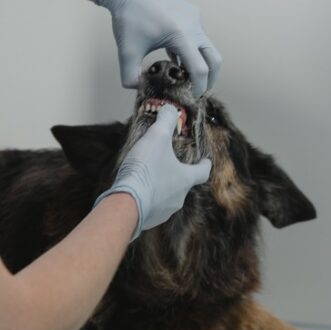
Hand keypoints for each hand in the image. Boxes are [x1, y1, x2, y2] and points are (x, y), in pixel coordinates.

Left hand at [93, 0, 221, 97]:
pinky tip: (176, 58)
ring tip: (183, 76)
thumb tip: (140, 89)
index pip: (199, 69)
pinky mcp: (191, 13)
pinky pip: (198, 36)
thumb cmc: (128, 17)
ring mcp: (194, 17)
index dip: (199, 87)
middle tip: (200, 91)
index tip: (193, 98)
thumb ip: (131, 76)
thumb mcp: (126, 51)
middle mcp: (193, 25)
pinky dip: (192, 50)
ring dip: (199, 62)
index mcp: (180, 35)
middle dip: (210, 78)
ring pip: (205, 47)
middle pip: (214, 58)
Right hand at [94, 105, 211, 239]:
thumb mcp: (157, 138)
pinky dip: (148, 198)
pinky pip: (152, 207)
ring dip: (161, 187)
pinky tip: (137, 191)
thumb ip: (166, 121)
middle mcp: (179, 197)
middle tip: (167, 163)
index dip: (204, 164)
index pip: (202, 172)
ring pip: (167, 197)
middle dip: (176, 174)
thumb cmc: (146, 170)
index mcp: (185, 179)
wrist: (126, 203)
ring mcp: (165, 211)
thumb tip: (171, 110)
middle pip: (184, 184)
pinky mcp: (149, 219)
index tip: (205, 161)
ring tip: (148, 177)